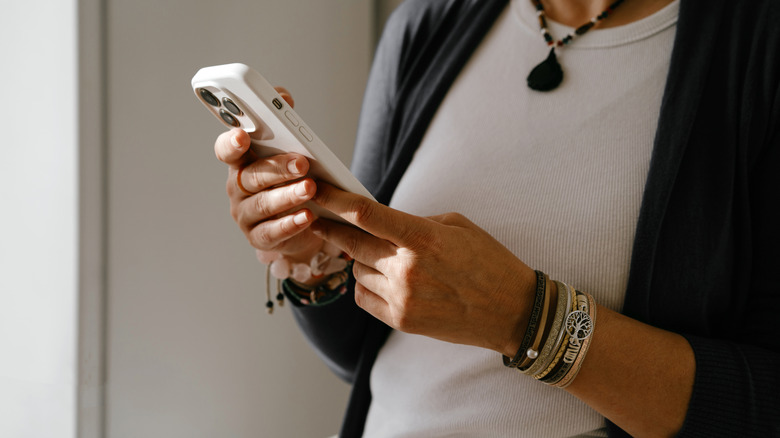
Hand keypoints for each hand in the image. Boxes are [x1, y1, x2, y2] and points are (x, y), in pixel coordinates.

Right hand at [213, 87, 322, 261]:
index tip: (241, 135)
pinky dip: (290, 224)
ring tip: (310, 188)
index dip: (231, 142)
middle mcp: (237, 187)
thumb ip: (282, 120)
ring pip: (263, 204)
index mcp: (241, 160)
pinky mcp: (259, 237)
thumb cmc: (290, 177)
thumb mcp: (288, 148)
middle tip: (302, 162)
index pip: (226, 149)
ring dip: (287, 195)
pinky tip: (308, 216)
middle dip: (277, 168)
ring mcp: (245, 214)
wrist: (303, 219)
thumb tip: (283, 96)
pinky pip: (272, 232)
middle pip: (251, 176)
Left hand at [310, 183, 537, 355]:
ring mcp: (403, 298)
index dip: (336, 200)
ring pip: (357, 271)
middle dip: (332, 229)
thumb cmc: (489, 262)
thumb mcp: (457, 226)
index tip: (317, 191)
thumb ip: (415, 222)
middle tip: (318, 219)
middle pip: (352, 243)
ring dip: (362, 260)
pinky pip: (363, 297)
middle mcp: (408, 268)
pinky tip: (383, 279)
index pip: (366, 214)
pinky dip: (365, 285)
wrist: (512, 310)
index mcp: (423, 238)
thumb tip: (381, 223)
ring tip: (383, 257)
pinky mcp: (402, 320)